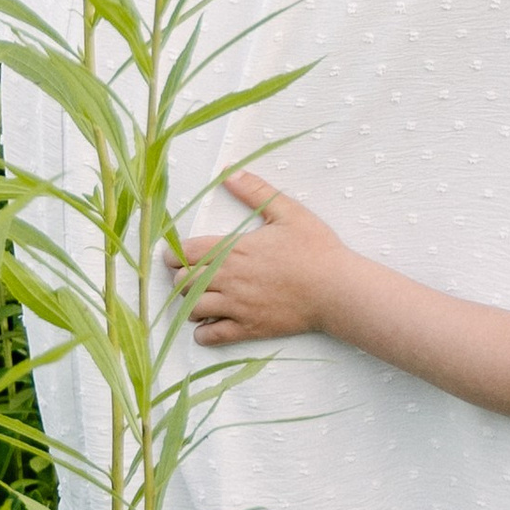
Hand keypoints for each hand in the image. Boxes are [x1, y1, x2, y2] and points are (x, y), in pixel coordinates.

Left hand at [167, 168, 341, 346]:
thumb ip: (255, 191)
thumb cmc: (314, 248)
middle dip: (181, 276)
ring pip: (193, 310)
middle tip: (190, 273)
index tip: (174, 253)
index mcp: (235, 250)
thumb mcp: (288, 211)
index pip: (188, 252)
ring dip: (190, 302)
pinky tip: (210, 323)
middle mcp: (230, 280)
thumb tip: (228, 172)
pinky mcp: (248, 329)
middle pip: (184, 282)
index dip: (174, 253)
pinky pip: (211, 337)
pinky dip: (203, 332)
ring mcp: (237, 307)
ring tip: (201, 295)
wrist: (335, 289)